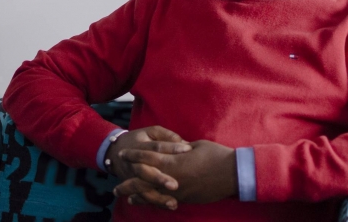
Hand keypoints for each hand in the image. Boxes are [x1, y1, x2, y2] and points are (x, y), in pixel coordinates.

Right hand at [106, 126, 191, 210]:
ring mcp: (132, 176)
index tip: (188, 149)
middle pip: (145, 171)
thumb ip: (166, 135)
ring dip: (157, 196)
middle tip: (175, 185)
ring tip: (173, 202)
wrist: (116, 152)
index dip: (171, 148)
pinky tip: (168, 205)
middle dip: (160, 179)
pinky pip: (143, 196)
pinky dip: (155, 201)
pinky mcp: (133, 186)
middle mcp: (134, 162)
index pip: (156, 147)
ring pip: (142, 188)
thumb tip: (184, 142)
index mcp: (139, 145)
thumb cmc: (140, 140)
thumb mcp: (151, 131)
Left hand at [116, 140, 237, 205]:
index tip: (124, 153)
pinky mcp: (184, 198)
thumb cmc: (217, 155)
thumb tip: (174, 147)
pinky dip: (148, 200)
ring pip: (149, 193)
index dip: (134, 155)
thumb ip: (181, 148)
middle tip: (115, 181)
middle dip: (127, 179)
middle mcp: (171, 177)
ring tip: (122, 193)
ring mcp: (176, 190)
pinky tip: (140, 201)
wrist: (232, 174)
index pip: (148, 157)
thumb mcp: (196, 146)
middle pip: (142, 179)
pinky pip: (161, 201)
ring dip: (134, 193)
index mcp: (174, 160)